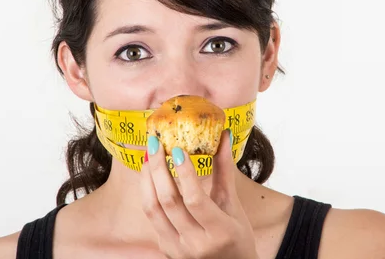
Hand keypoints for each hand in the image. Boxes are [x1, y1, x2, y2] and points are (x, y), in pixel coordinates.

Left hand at [141, 130, 258, 258]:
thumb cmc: (237, 238)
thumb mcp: (234, 206)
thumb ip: (225, 172)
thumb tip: (224, 136)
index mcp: (220, 232)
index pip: (195, 199)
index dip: (184, 173)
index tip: (177, 149)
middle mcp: (196, 244)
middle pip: (168, 202)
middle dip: (158, 168)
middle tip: (155, 144)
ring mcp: (178, 249)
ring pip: (153, 210)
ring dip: (147, 179)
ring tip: (148, 157)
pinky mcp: (166, 249)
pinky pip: (152, 217)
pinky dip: (148, 193)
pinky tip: (150, 176)